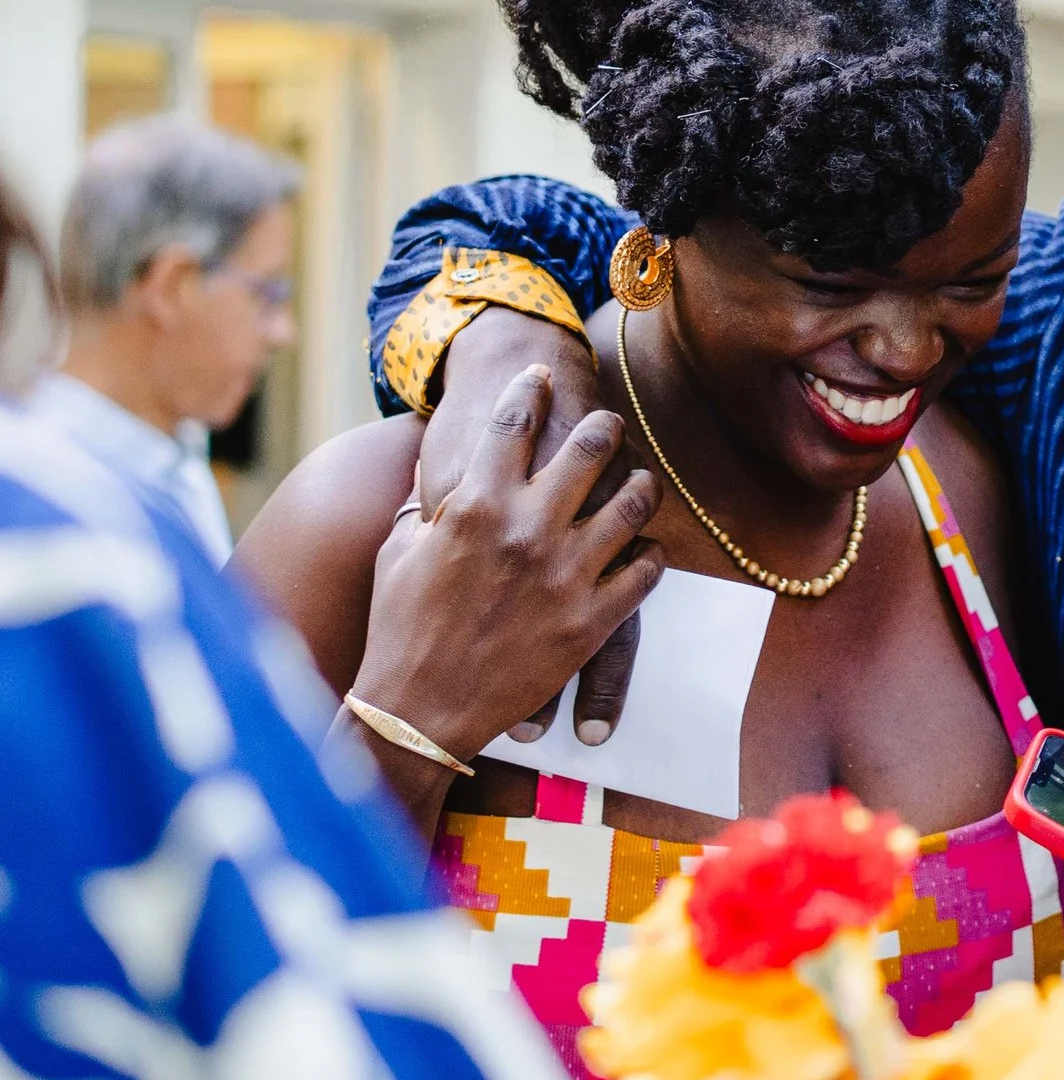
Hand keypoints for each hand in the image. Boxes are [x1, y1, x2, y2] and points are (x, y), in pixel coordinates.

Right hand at [419, 306, 639, 745]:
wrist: (418, 708)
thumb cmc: (398, 627)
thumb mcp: (399, 550)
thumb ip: (426, 505)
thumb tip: (438, 475)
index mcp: (474, 504)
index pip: (513, 424)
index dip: (529, 389)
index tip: (541, 371)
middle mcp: (528, 530)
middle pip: (588, 449)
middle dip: (603, 425)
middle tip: (609, 421)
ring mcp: (567, 575)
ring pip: (632, 504)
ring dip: (640, 485)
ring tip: (641, 479)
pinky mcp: (592, 621)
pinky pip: (644, 571)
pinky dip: (648, 554)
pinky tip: (643, 549)